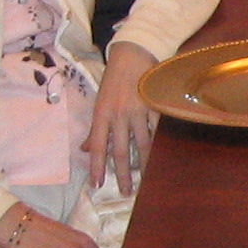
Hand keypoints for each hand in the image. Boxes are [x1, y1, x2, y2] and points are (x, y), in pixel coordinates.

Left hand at [87, 41, 159, 191]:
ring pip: (141, 145)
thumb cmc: (114, 79)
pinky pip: (157, 131)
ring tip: (146, 180)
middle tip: (126, 193)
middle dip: (123, 174)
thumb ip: (95, 128)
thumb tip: (86, 149)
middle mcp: (118, 115)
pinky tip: (161, 158)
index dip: (97, 167)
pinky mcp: (154, 107)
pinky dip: (158, 145)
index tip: (97, 185)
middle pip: (120, 151)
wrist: (134, 54)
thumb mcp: (99, 102)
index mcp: (101, 113)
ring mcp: (138, 111)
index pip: (98, 146)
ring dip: (143, 165)